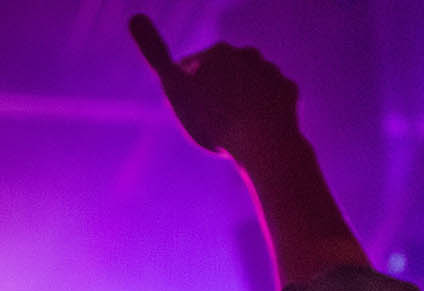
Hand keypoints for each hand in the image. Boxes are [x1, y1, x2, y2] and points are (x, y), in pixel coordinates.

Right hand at [129, 14, 299, 164]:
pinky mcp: (289, 90)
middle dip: (216, 91)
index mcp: (217, 52)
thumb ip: (154, 54)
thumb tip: (134, 16)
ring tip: (234, 126)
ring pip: (249, 85)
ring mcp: (270, 71)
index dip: (186, 92)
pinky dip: (264, 110)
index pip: (193, 69)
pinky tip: (258, 127)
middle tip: (211, 122)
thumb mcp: (176, 89)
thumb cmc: (214, 119)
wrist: (262, 141)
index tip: (189, 111)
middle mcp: (247, 54)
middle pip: (223, 74)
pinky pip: (272, 100)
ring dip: (241, 99)